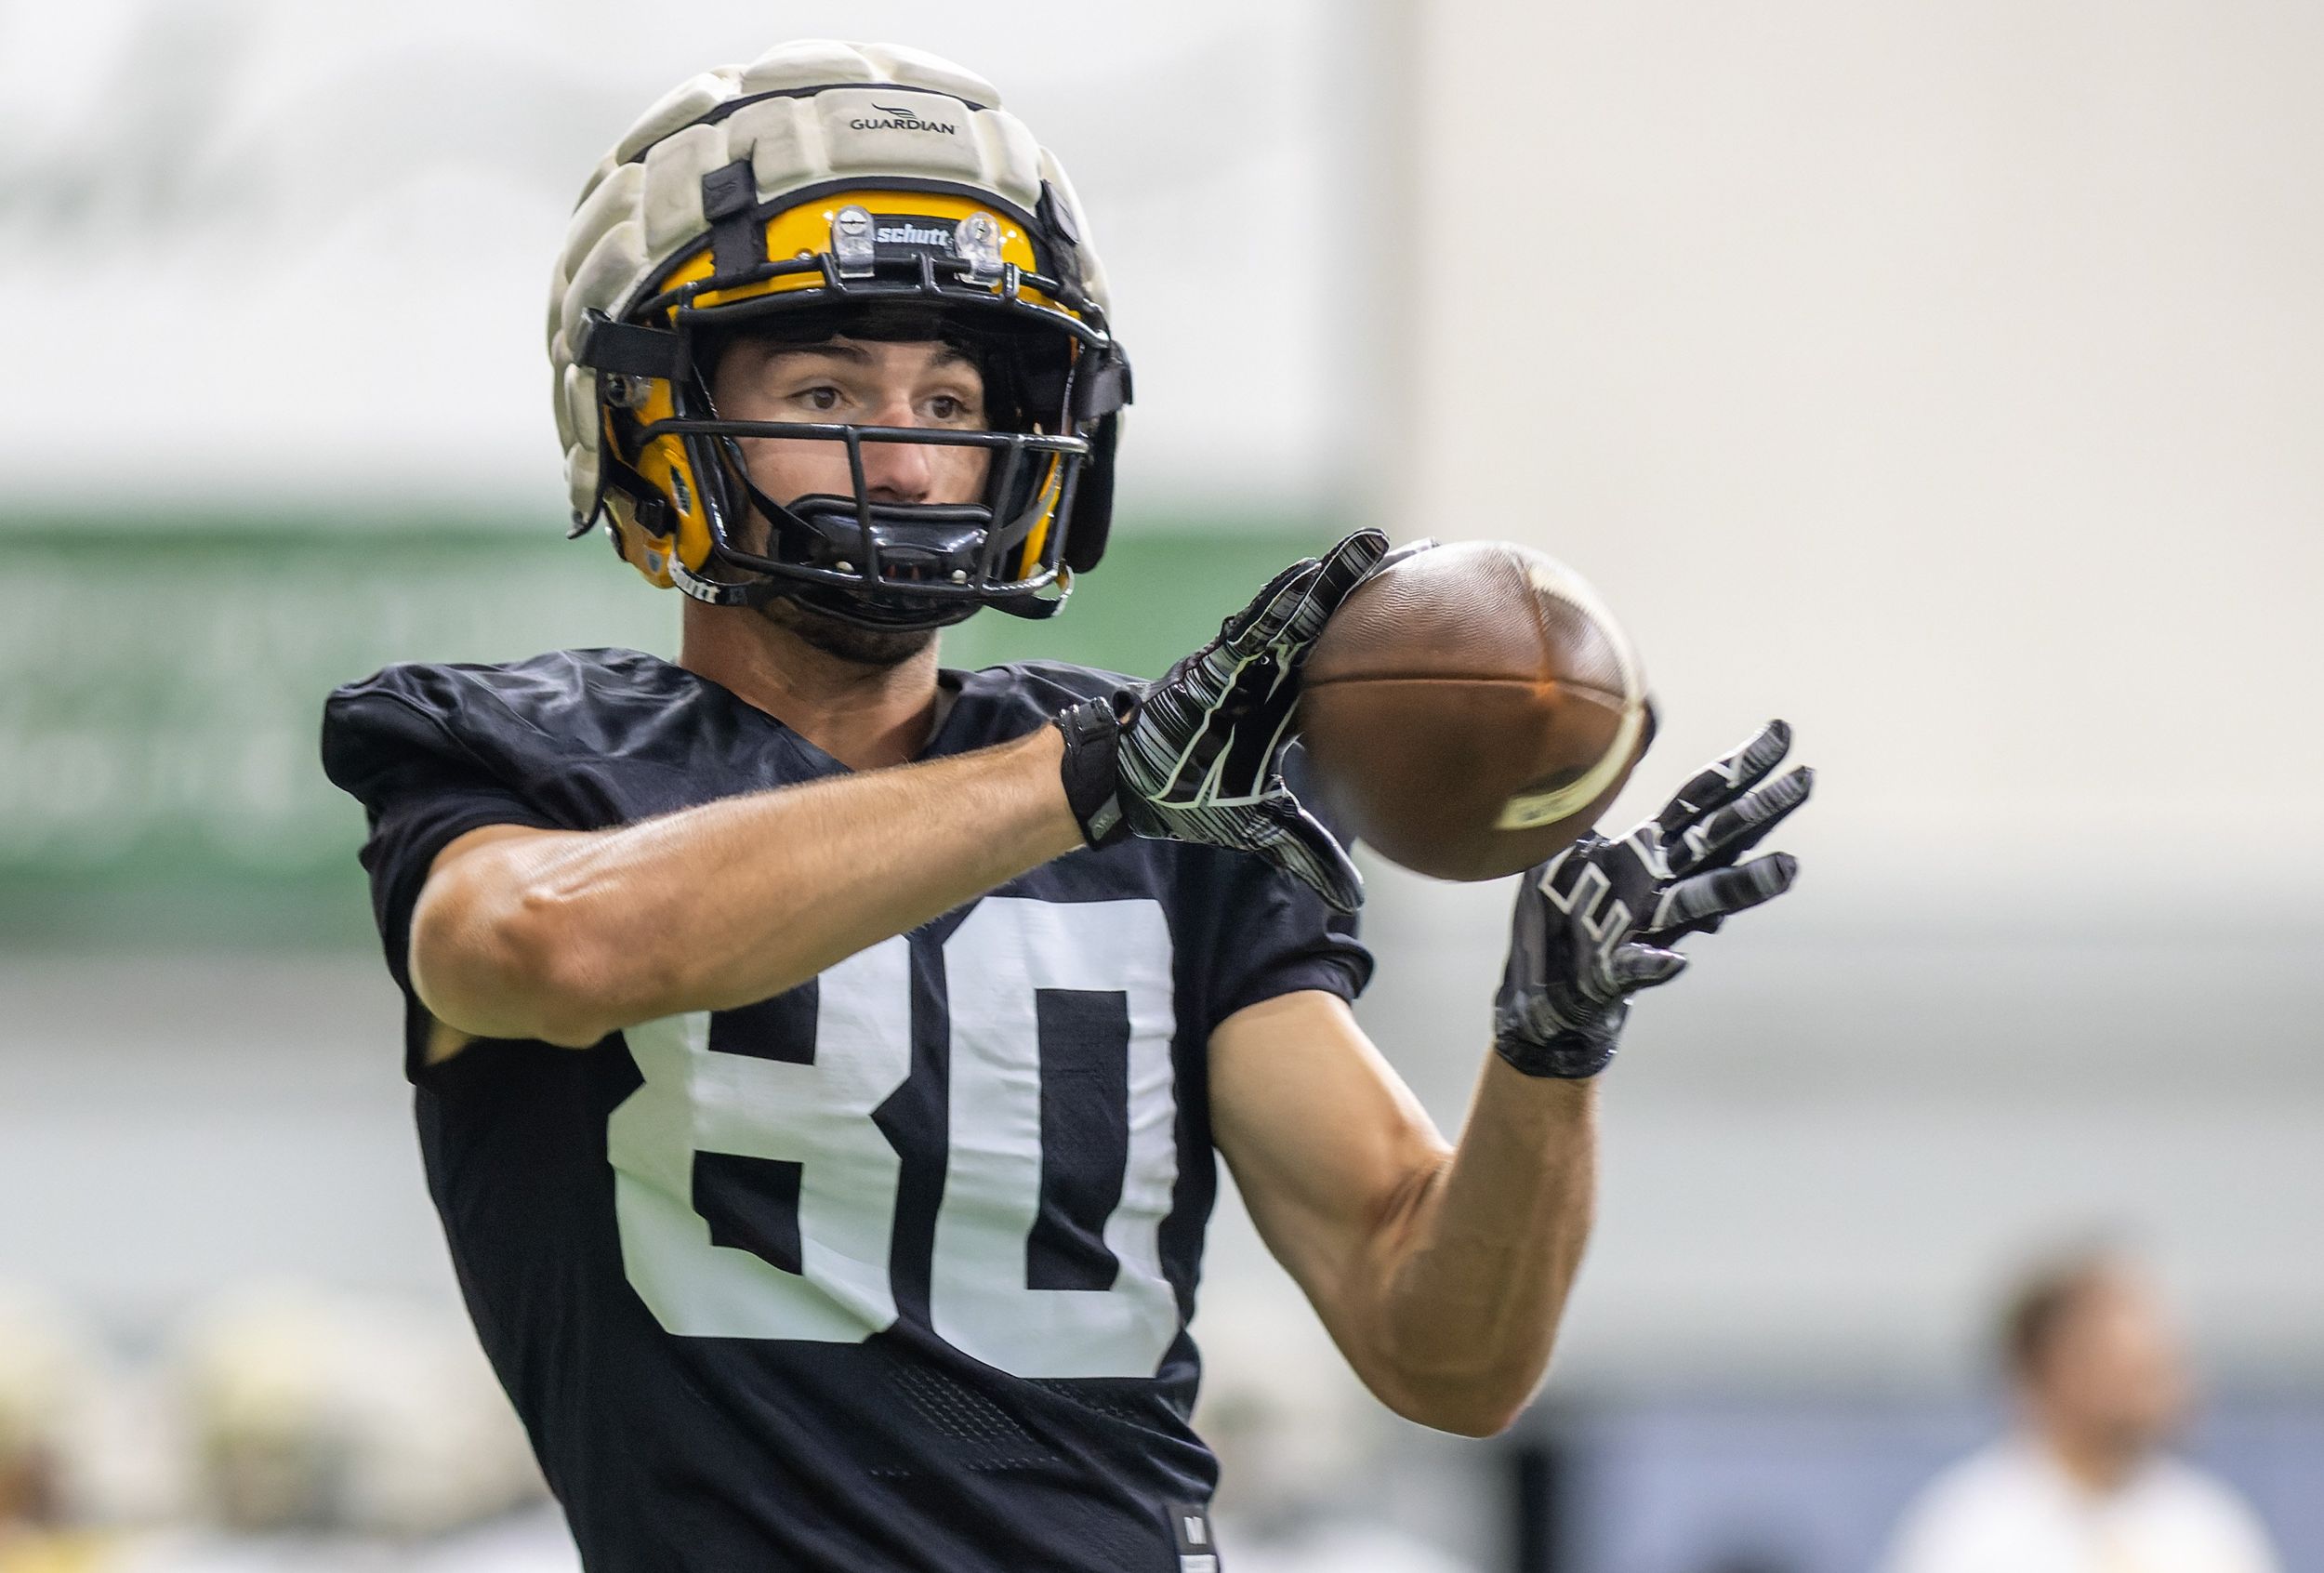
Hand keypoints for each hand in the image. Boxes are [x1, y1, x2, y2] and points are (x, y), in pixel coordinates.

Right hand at [1052, 529, 1388, 911]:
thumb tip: (1353, 901)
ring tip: (1375, 544)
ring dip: (1333, 579)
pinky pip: (1249, 626)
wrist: (1127, 787)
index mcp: (1288, 705)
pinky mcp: (1211, 662)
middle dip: (1373, 585)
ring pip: (1296, 614)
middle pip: (1332, 622)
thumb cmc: (1187, 796)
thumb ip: (1307, 854)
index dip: (1385, 636)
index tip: (1431, 613)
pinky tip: (1308, 574)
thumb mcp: (1260, 829)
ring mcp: (1244, 663)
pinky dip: (1278, 601)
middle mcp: (1273, 676)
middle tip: (1426, 553)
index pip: (1347, 663)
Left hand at [1492, 720, 1811, 1077]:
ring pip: (1697, 903)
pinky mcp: (1613, 972)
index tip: (1781, 733)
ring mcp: (1642, 927)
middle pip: (1716, 841)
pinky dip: (1655, 965)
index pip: (1703, 799)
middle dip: (1760, 812)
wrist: (1543, 988)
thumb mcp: (1572, 835)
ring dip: (1740, 886)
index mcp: (1649, 850)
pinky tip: (1676, 962)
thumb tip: (1639, 719)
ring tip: (1786, 869)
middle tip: (1806, 780)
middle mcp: (1658, 884)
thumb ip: (1602, 784)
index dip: (1740, 766)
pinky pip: (1636, 967)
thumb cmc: (1560, 908)